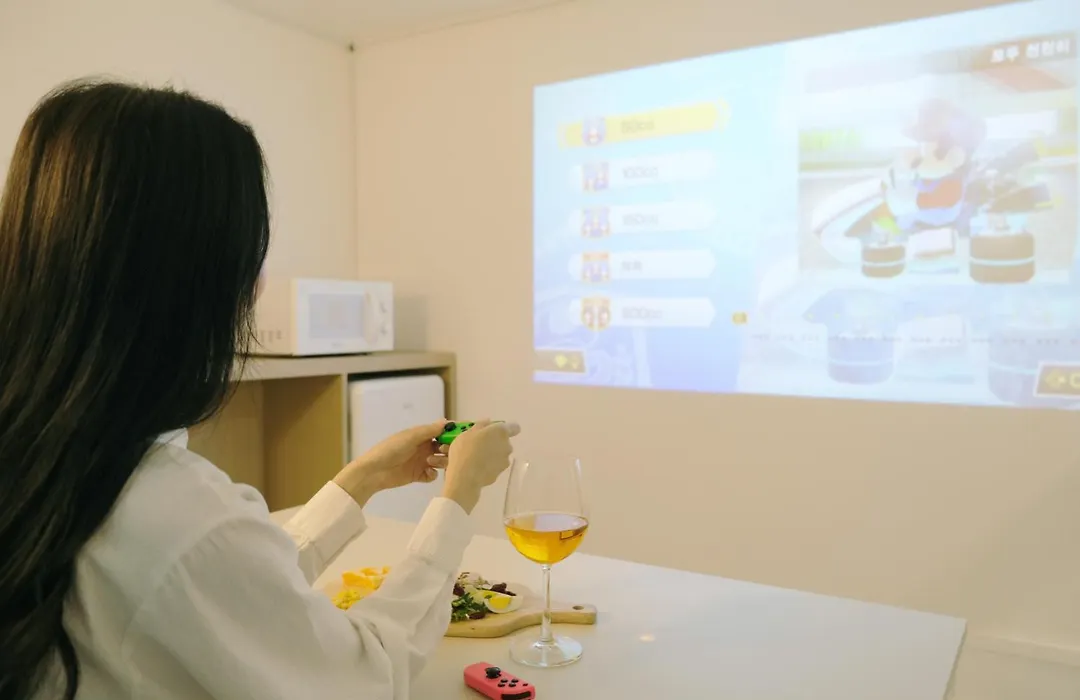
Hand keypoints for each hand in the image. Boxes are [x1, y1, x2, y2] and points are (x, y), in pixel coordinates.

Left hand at [333, 421, 447, 505]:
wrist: (374, 471)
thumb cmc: (390, 449)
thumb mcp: (410, 437)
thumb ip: (429, 430)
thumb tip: (446, 421)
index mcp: (421, 436)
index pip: (441, 432)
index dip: (450, 434)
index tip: (459, 437)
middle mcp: (424, 448)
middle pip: (444, 448)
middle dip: (448, 450)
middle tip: (444, 452)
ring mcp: (421, 462)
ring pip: (441, 462)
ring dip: (441, 462)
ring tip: (431, 463)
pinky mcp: (418, 475)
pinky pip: (432, 475)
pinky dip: (433, 474)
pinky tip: (427, 473)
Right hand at [439, 419, 520, 513]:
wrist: (465, 476)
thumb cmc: (465, 449)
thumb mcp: (468, 433)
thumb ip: (480, 426)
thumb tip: (488, 422)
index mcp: (501, 432)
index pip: (514, 427)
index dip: (508, 429)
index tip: (496, 432)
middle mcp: (507, 445)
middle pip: (504, 442)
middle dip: (495, 443)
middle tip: (480, 445)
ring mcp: (505, 461)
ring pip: (500, 455)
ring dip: (492, 455)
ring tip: (477, 458)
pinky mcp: (500, 473)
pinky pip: (495, 466)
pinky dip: (489, 466)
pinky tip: (477, 468)